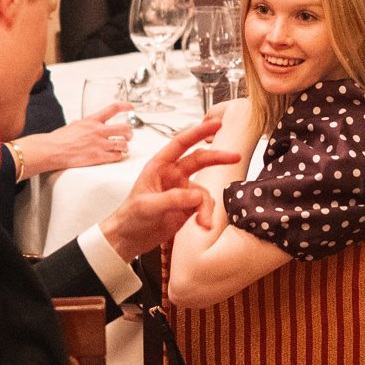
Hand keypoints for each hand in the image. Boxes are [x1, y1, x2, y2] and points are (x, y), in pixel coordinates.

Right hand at [10, 103, 134, 179]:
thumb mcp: (74, 125)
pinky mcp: (98, 157)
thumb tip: (89, 125)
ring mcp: (99, 144)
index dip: (125, 106)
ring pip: (123, 144)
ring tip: (122, 148)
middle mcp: (98, 131)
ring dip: (125, 147)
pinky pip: (116, 156)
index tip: (131, 107)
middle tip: (128, 136)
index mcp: (92, 121)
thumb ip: (86, 124)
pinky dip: (118, 156)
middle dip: (129, 133)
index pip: (113, 108)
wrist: (52, 150)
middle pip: (125, 128)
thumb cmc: (59, 139)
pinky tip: (115, 156)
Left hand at [99, 118, 240, 260]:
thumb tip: (197, 195)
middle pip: (199, 160)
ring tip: (205, 223)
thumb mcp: (148, 206)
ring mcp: (182, 191)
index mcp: (159, 166)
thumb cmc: (130, 217)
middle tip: (235, 156)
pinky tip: (203, 225)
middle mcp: (173, 175)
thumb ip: (173, 199)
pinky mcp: (189, 207)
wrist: (129, 239)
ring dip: (207, 207)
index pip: (180, 143)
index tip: (215, 124)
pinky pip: (205, 206)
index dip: (198, 132)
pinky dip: (207, 215)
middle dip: (218, 158)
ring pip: (204, 191)